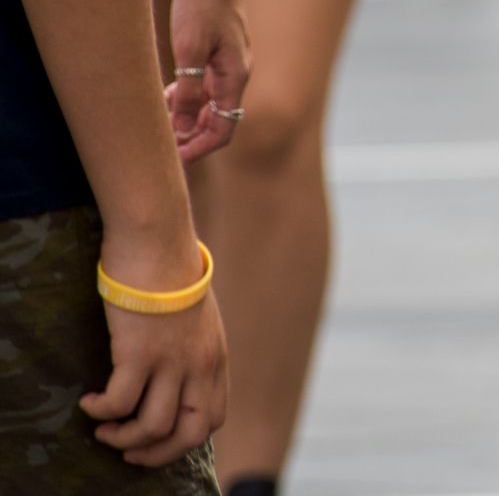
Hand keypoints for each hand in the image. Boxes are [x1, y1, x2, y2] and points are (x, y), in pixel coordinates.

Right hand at [83, 238, 227, 468]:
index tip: (155, 440)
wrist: (158, 240)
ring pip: (154, 427)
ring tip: (103, 428)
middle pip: (190, 433)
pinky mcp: (140, 352)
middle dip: (157, 454)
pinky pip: (119, 403)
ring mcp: (172, 360)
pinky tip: (88, 402)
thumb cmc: (169, 272)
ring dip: (123, 438)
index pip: (212, 417)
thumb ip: (190, 347)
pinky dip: (100, 411)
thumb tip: (171, 376)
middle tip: (127, 452)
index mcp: (215, 357)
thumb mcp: (196, 316)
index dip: (182, 439)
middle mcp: (199, 363)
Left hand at [165, 0, 248, 164]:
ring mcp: (228, 61)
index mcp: (236, 75)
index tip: (172, 161)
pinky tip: (165, 96)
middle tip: (160, 150)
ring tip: (156, 124)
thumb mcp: (189, 48)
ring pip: (209, 103)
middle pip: (218, 120)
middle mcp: (236, 72)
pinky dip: (186, 98)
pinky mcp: (217, 50)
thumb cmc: (202, 0)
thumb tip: (184, 130)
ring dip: (186, 118)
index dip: (199, 149)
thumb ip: (188, 91)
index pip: (224, 128)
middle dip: (191, 139)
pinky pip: (205, 85)